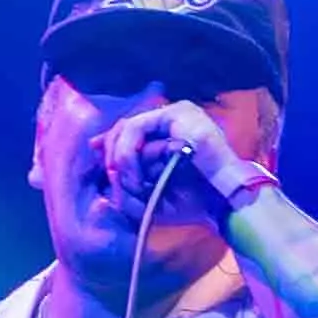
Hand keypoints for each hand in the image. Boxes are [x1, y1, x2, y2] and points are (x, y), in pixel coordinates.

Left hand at [85, 97, 264, 211]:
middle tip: (113, 179)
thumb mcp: (150, 197)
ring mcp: (177, 113)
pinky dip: (128, 153)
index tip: (94, 151)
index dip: (108, 140)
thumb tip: (103, 180)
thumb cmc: (193, 202)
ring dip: (120, 159)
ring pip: (126, 127)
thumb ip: (126, 186)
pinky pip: (137, 127)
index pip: (129, 128)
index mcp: (169, 133)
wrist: (224, 203)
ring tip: (131, 184)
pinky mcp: (179, 114)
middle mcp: (172, 118)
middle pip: (123, 126)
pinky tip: (135, 174)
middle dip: (111, 155)